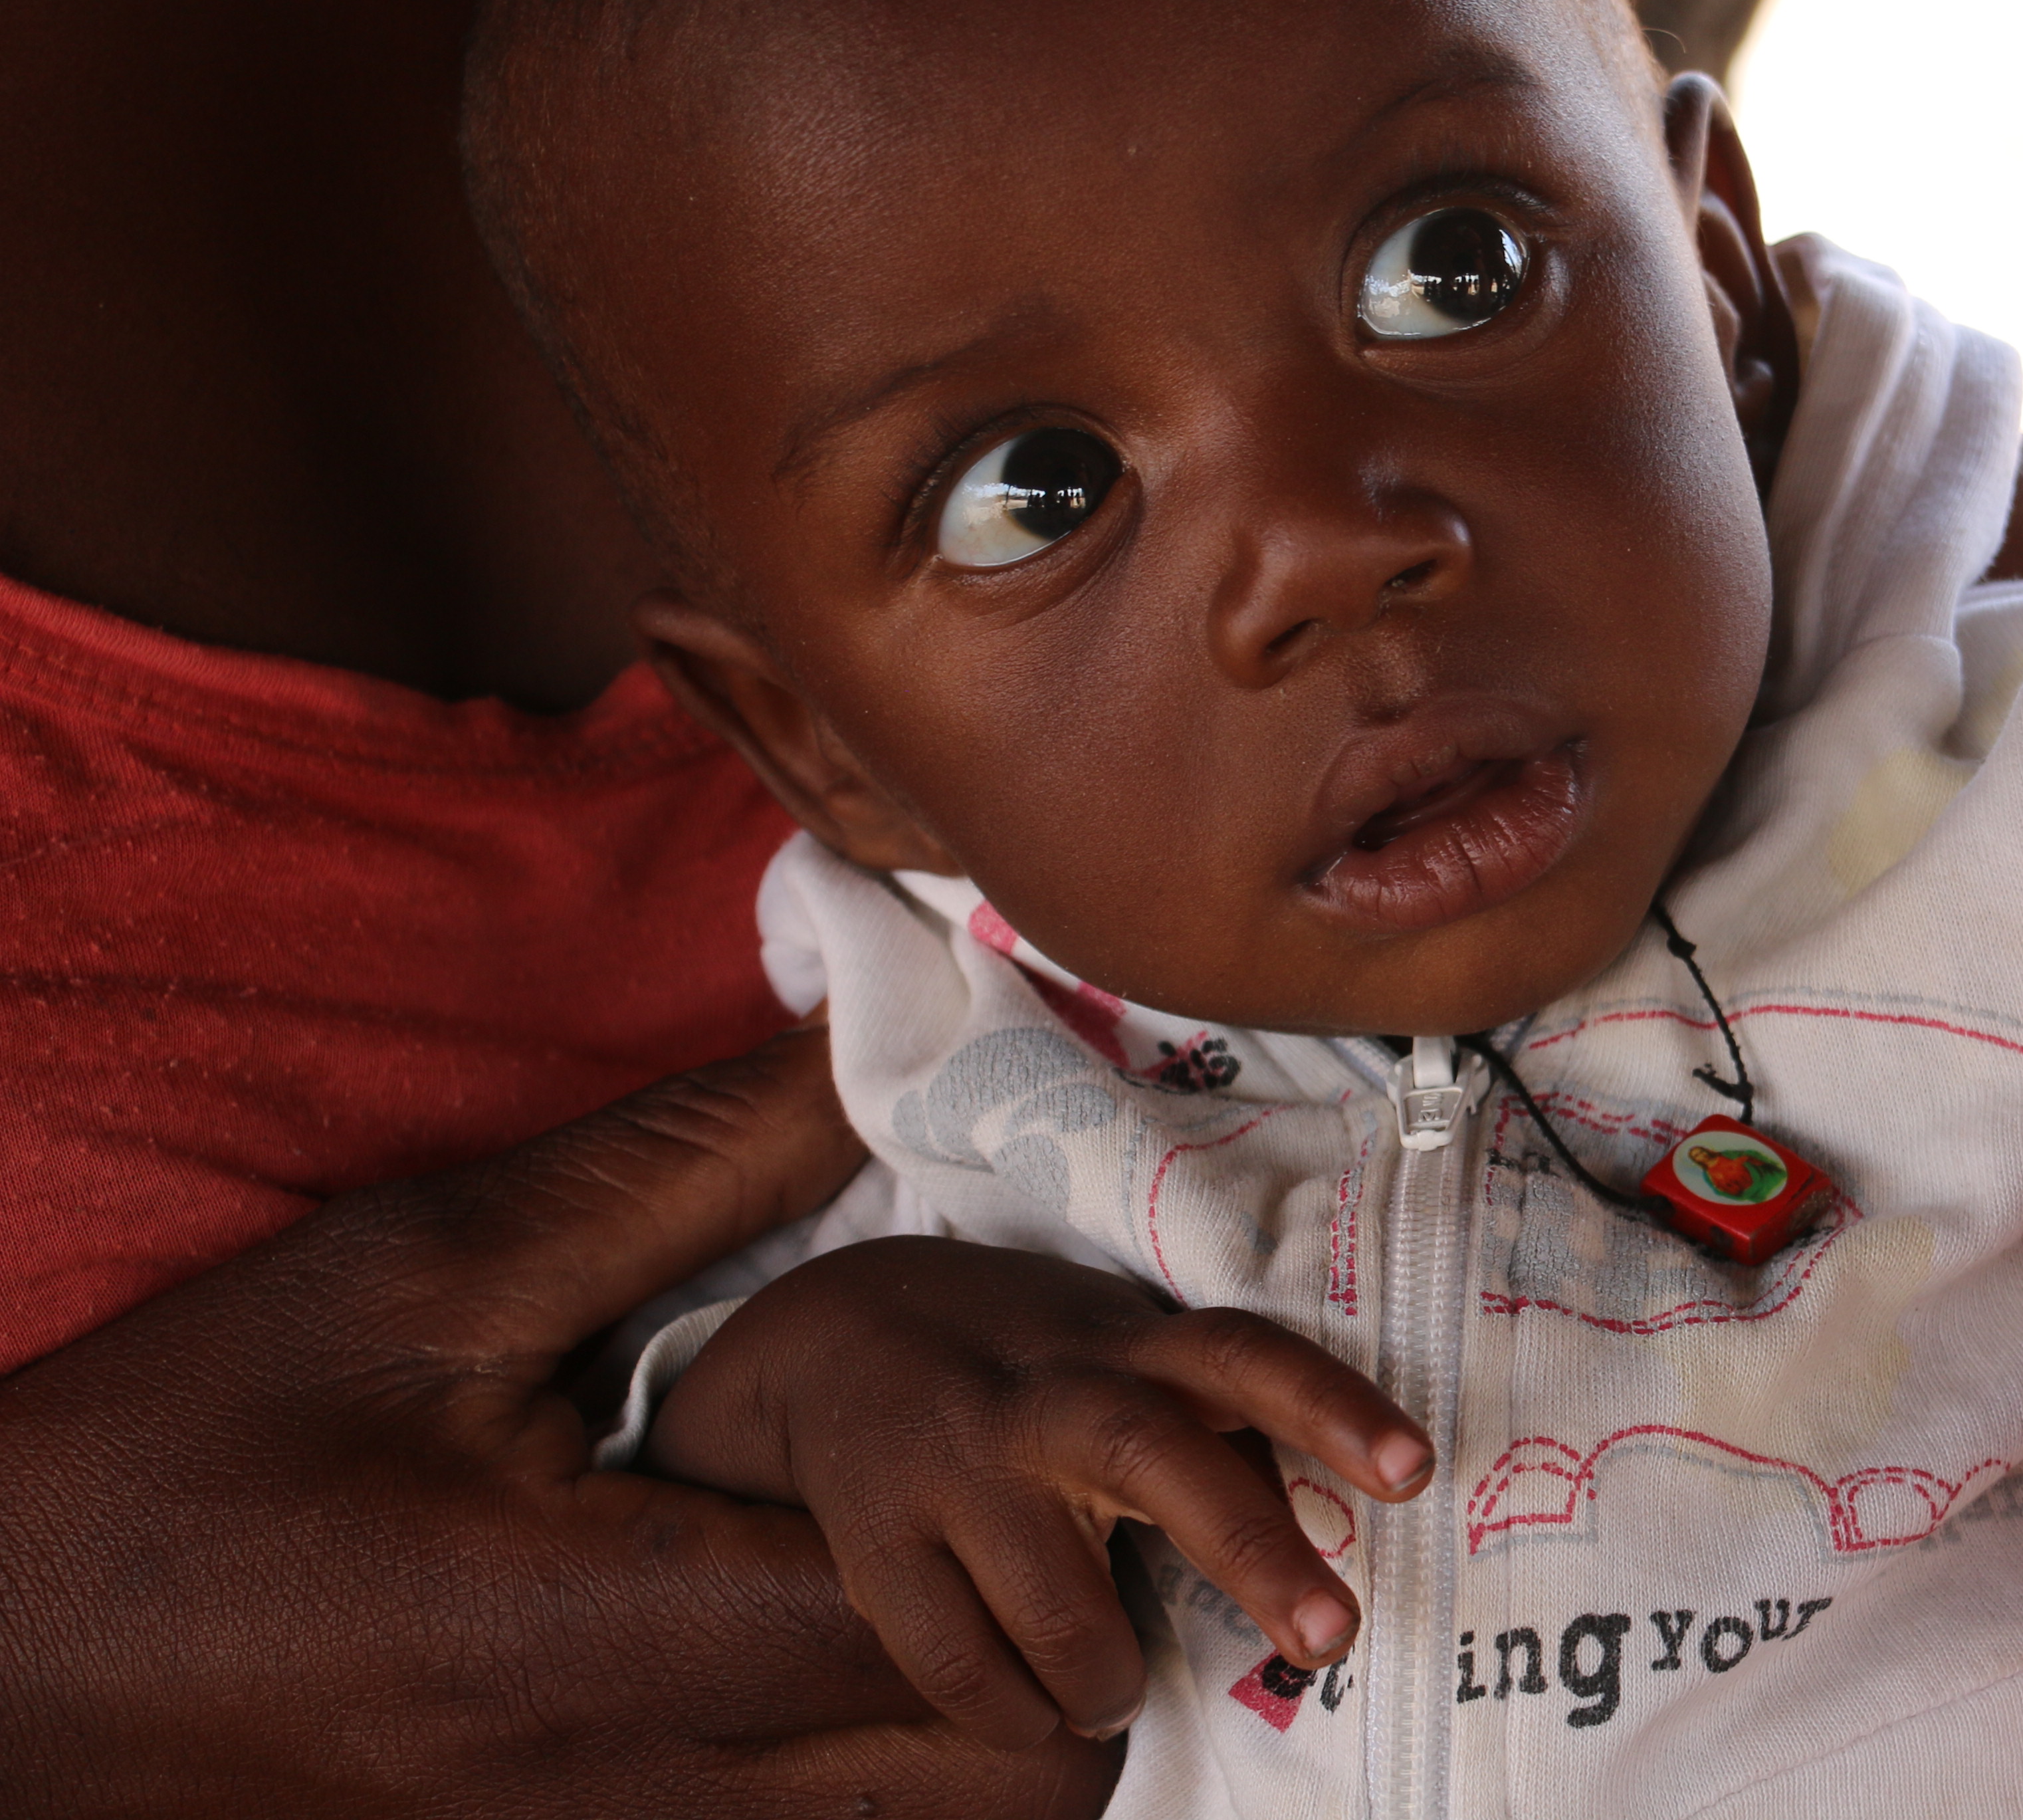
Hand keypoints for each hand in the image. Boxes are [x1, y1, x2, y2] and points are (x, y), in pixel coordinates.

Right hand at [0, 1026, 1119, 1819]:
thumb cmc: (179, 1454)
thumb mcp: (430, 1270)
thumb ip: (689, 1168)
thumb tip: (875, 1051)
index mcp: (612, 1639)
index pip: (953, 1619)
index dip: (1043, 1507)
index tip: (1035, 1396)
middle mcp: (644, 1791)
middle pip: (1002, 1770)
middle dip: (1069, 1624)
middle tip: (1034, 1476)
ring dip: (989, 1696)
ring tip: (956, 1545)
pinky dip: (883, 1749)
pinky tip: (836, 1616)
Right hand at [649, 1239, 1431, 1749]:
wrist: (833, 1335)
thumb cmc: (1031, 1366)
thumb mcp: (1122, 1347)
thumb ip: (1211, 1411)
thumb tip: (1339, 1518)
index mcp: (1129, 1345)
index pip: (1247, 1358)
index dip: (1334, 1408)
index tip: (1416, 1468)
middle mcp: (1050, 1396)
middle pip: (1163, 1464)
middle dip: (1259, 1558)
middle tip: (1334, 1637)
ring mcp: (958, 1467)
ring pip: (1062, 1614)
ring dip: (1107, 1683)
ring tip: (1111, 1690)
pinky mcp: (878, 1539)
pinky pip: (964, 1668)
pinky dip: (1017, 1714)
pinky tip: (1035, 1707)